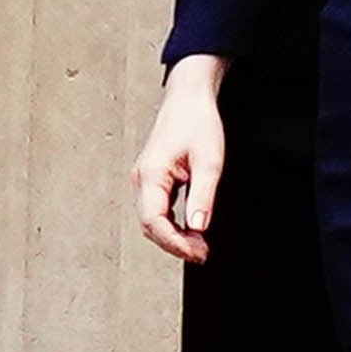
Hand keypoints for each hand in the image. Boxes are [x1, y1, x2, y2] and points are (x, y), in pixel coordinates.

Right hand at [133, 56, 230, 262]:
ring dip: (174, 236)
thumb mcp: (209, 161)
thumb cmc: (197, 122)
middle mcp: (141, 180)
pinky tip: (190, 231)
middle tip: (203, 253)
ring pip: (152, 221)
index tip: (198, 252)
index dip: (175, 242)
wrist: (189, 98)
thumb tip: (199, 228)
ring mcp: (144, 180)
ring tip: (200, 246)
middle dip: (175, 244)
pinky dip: (172, 225)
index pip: (154, 221)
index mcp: (151, 174)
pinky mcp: (152, 180)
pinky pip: (157, 211)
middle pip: (150, 226)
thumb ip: (203, 196)